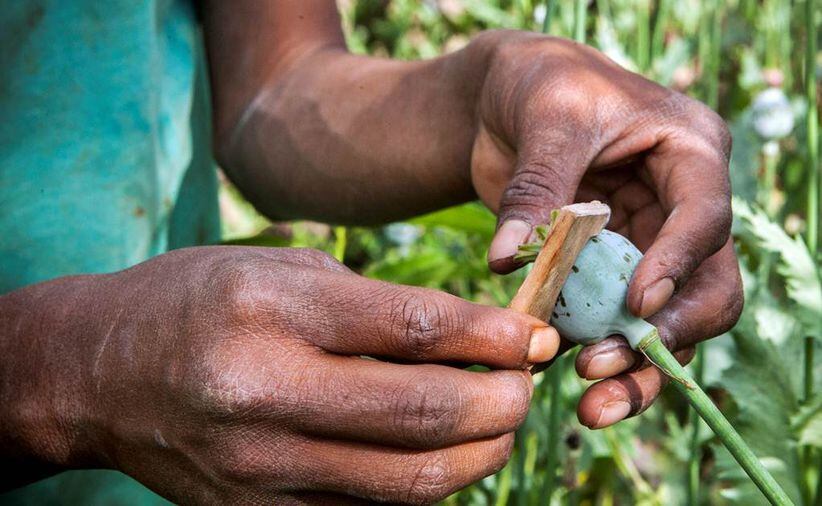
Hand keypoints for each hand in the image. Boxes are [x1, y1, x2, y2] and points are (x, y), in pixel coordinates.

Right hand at [0, 246, 559, 502]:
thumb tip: (477, 340)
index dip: (492, 335)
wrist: (101, 373)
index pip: (414, 329)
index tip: (533, 335)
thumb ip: (377, 307)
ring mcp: (259, 467)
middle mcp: (262, 392)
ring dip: (478, 453)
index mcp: (270, 310)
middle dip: (501, 402)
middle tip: (526, 383)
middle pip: (423, 414)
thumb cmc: (199, 301)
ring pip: (409, 480)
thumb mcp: (282, 271)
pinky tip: (439, 452)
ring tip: (498, 423)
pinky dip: (422, 481)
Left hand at [470, 31, 742, 427]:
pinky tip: (558, 375)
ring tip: (593, 407)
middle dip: (664, 337)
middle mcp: (680, 208)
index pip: (706, 216)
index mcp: (689, 153)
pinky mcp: (607, 273)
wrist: (504, 103)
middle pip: (707, 288)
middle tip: (604, 368)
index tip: (637, 302)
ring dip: (635, 368)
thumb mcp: (545, 118)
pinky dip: (593, 352)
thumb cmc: (538, 86)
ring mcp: (647, 246)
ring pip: (666, 323)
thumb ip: (535, 189)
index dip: (679, 264)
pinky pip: (613, 323)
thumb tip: (509, 261)